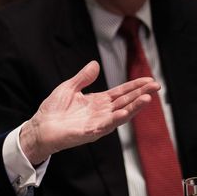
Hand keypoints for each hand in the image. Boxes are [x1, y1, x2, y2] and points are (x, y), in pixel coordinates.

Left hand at [19, 61, 158, 164]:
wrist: (40, 126)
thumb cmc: (53, 109)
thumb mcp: (69, 88)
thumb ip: (83, 78)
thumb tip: (95, 63)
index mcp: (97, 101)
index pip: (120, 93)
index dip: (134, 86)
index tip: (148, 80)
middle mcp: (101, 112)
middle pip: (125, 102)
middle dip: (141, 94)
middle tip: (156, 86)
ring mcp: (97, 123)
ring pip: (120, 114)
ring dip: (134, 107)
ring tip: (147, 98)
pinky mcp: (89, 132)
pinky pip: (105, 125)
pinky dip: (115, 119)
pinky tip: (125, 113)